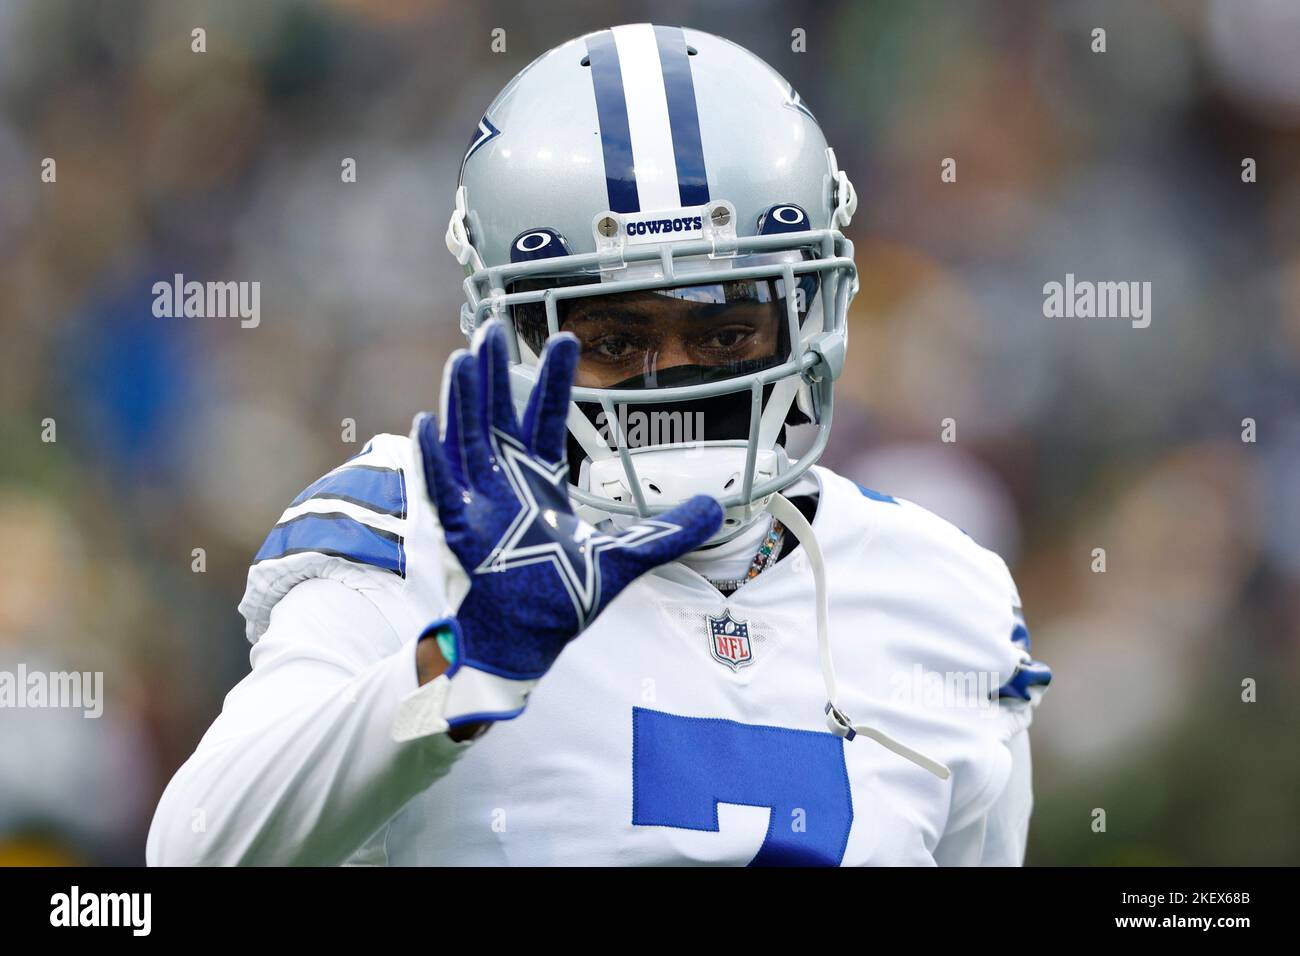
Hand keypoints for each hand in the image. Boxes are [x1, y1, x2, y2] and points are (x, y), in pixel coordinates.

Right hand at [411, 320, 722, 726]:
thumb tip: (717, 509)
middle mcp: (506, 484)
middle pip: (498, 416)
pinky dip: (434, 459)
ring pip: (467, 441)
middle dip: (497, 374)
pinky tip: (428, 423)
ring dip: (465, 401)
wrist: (529, 642)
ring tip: (466, 358)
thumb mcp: (627, 556)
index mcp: (540, 482)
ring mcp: (480, 505)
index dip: (555, 380)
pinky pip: (442, 490)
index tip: (568, 340)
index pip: (546, 418)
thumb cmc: (564, 596)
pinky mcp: (462, 533)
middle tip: (495, 328)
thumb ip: (669, 531)